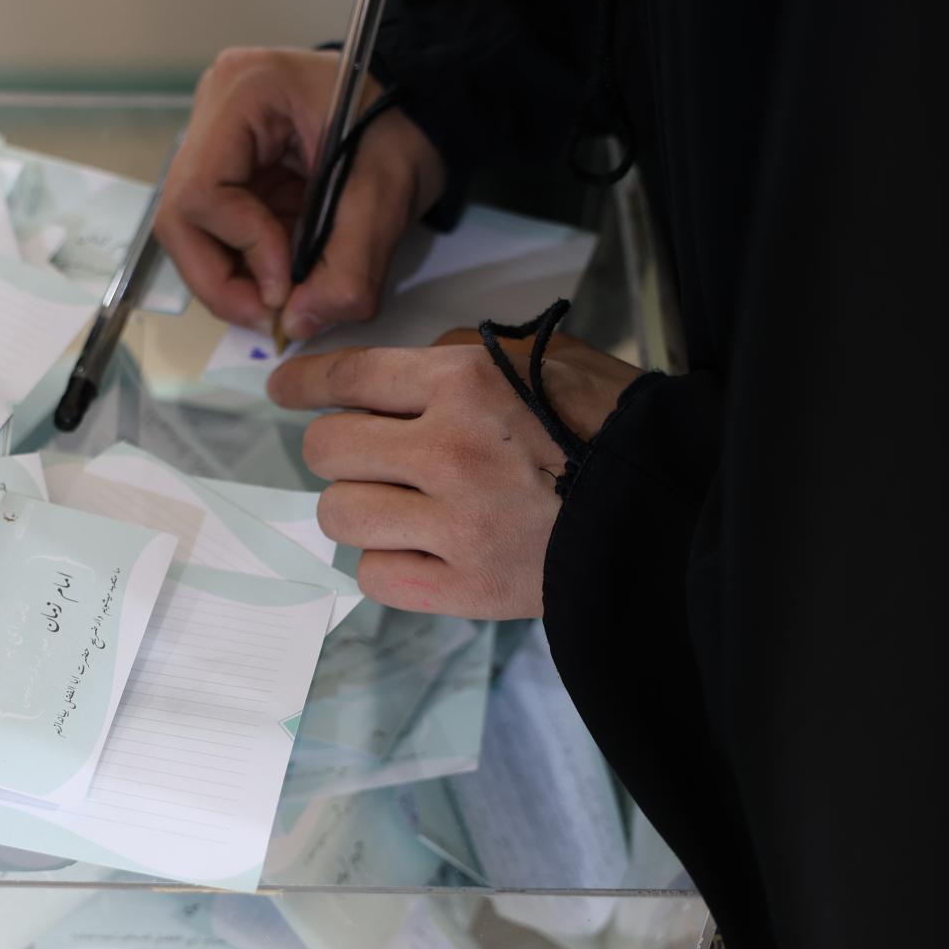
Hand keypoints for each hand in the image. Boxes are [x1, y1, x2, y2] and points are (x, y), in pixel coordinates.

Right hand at [156, 47, 446, 342]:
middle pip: (181, 218)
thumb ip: (347, 268)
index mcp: (245, 92)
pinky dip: (247, 267)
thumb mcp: (385, 195)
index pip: (203, 192)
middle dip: (222, 280)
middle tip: (272, 316)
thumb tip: (297, 325)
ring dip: (233, 279)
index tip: (287, 287)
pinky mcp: (229, 169)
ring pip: (191, 234)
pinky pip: (217, 233)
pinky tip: (283, 274)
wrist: (419, 107)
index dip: (241, 250)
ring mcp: (216, 141)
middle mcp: (214, 111)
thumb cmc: (404, 126)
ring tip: (284, 298)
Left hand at [269, 328, 641, 617]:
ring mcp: (453, 525)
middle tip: (361, 458)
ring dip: (358, 508)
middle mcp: (447, 450)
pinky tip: (419, 550)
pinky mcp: (464, 588)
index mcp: (465, 385)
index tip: (284, 390)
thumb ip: (460, 363)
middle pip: (327, 449)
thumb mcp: (540, 361)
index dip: (303, 383)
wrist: (663, 508)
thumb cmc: (607, 426)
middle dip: (334, 450)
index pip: (348, 377)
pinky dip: (388, 564)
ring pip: (340, 515)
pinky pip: (375, 577)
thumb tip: (393, 380)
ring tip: (396, 508)